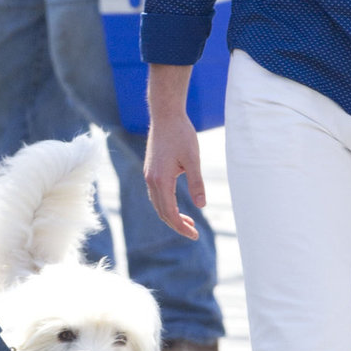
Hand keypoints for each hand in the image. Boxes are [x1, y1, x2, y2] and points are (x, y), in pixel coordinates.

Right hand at [144, 108, 205, 239]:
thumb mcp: (193, 159)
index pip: (169, 213)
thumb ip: (196, 183)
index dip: (181, 227)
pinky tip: (177, 204)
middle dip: (177, 225)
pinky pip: (156, 195)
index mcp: (161, 180)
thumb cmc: (181, 134)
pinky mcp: (151, 170)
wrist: (165, 115)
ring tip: (188, 221)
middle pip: (161, 212)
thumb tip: (202, 205)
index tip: (195, 235)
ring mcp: (149, 175)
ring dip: (171, 215)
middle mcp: (151, 180)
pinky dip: (166, 204)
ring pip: (157, 204)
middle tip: (193, 233)